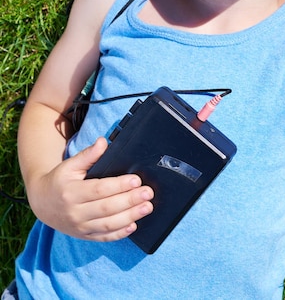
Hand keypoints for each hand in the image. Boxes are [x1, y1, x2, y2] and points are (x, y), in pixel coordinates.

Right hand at [27, 137, 153, 241]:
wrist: (42, 203)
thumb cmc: (60, 180)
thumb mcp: (70, 165)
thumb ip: (88, 155)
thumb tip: (103, 142)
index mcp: (72, 192)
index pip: (99, 189)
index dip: (119, 185)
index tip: (136, 180)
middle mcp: (75, 212)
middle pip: (107, 208)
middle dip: (130, 201)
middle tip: (148, 193)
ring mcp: (79, 226)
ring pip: (108, 224)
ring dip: (130, 216)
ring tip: (147, 207)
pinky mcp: (84, 236)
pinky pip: (103, 237)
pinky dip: (119, 234)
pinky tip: (133, 225)